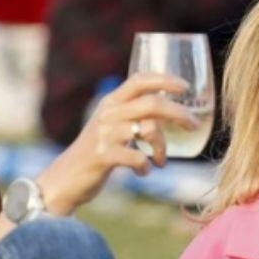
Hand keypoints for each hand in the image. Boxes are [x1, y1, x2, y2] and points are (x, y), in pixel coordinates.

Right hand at [37, 73, 197, 214]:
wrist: (65, 179)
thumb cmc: (96, 153)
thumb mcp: (110, 126)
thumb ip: (132, 114)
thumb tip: (169, 109)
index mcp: (111, 103)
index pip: (139, 79)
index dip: (165, 79)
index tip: (185, 87)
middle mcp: (108, 114)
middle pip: (152, 104)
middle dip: (178, 113)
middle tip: (193, 125)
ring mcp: (104, 134)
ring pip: (149, 130)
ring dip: (161, 148)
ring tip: (160, 161)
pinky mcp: (103, 156)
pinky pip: (137, 158)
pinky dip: (146, 167)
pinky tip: (143, 172)